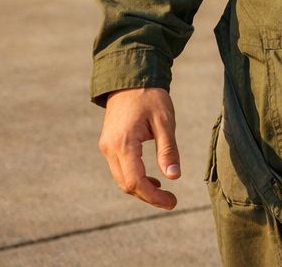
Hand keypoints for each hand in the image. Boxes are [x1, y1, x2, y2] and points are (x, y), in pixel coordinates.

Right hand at [97, 87, 180, 209]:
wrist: (129, 79)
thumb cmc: (150, 97)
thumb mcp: (165, 121)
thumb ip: (168, 150)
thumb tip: (174, 177)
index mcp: (123, 143)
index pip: (135, 181)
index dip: (153, 196)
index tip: (172, 202)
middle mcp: (110, 149)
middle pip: (126, 184)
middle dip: (148, 196)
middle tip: (171, 201)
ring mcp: (106, 147)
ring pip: (121, 179)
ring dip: (141, 188)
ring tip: (164, 192)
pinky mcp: (108, 145)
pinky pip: (120, 169)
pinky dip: (134, 178)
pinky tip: (153, 179)